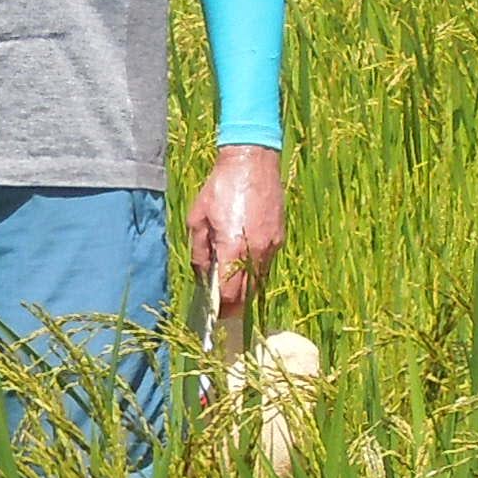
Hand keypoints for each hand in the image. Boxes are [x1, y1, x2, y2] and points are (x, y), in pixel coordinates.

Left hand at [188, 144, 284, 329]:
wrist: (252, 160)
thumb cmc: (220, 187)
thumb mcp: (198, 219)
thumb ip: (200, 252)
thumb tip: (203, 277)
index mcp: (234, 248)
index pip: (230, 294)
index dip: (221, 309)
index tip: (213, 316)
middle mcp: (256, 251)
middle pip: (247, 294)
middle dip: (234, 306)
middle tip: (221, 311)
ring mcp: (271, 245)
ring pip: (259, 281)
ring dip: (246, 290)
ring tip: (231, 291)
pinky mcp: (279, 237)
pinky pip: (266, 264)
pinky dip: (255, 271)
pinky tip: (242, 267)